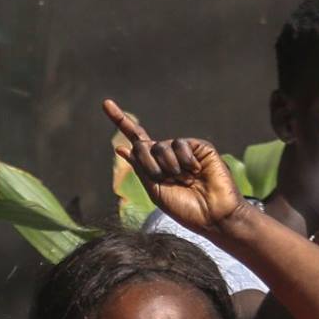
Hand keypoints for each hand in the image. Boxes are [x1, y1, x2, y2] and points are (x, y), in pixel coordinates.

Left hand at [103, 99, 245, 235]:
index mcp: (155, 166)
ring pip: (161, 146)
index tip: (106, 104)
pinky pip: (181, 144)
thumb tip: (121, 148)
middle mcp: (168, 155)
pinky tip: (196, 172)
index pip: (136, 140)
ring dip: (168, 167)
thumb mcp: (155, 190)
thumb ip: (140, 168)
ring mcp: (184, 150)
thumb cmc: (185, 208)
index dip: (121, 121)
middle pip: (144, 146)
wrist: (212, 215)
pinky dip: (185, 161)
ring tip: (184, 180)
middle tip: (167, 181)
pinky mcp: (200, 147)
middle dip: (149, 166)